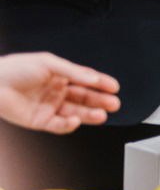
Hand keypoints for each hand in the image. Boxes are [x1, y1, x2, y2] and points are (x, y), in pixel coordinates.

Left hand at [0, 53, 120, 133]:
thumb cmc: (15, 69)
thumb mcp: (49, 64)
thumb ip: (73, 72)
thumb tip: (94, 79)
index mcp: (60, 75)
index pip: (86, 80)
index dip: (101, 83)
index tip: (114, 87)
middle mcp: (57, 91)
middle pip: (84, 98)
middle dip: (100, 101)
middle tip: (114, 104)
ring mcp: (50, 106)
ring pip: (75, 113)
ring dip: (89, 115)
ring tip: (102, 115)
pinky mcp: (40, 121)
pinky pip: (59, 125)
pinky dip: (69, 124)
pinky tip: (75, 120)